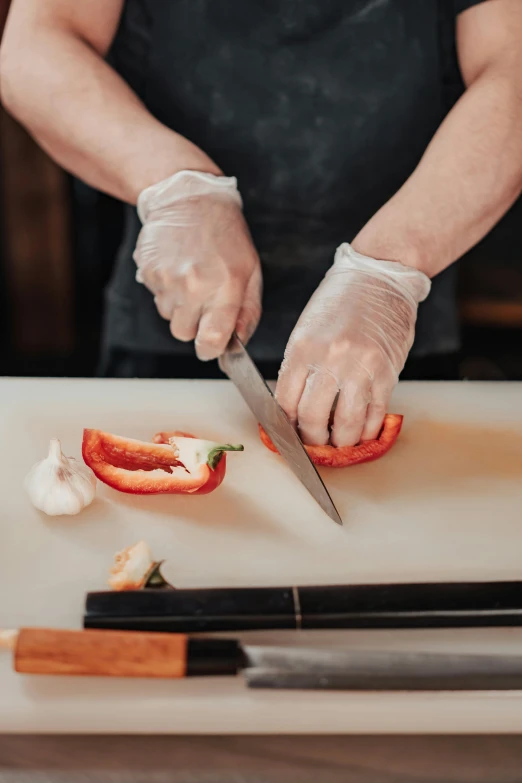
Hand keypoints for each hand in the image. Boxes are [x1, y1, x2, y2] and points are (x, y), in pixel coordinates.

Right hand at [134, 171, 261, 359]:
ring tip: (191, 277)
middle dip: (193, 324)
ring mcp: (167, 278)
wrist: (190, 199)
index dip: (210, 349)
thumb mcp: (251, 272)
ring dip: (179, 305)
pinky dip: (166, 289)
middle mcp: (194, 285)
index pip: (211, 341)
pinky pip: (156, 297)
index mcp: (225, 288)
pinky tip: (177, 268)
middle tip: (203, 299)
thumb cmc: (226, 237)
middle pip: (184, 333)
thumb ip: (248, 312)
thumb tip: (238, 343)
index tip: (212, 345)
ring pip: (168, 316)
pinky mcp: (148, 271)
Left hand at [276, 243, 430, 446]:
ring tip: (340, 442)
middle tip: (315, 443)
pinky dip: (369, 429)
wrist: (380, 276)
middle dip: (312, 439)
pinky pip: (375, 412)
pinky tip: (364, 432)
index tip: (290, 432)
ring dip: (341, 441)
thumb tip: (294, 406)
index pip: (285, 402)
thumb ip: (299, 366)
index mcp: (302, 348)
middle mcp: (329, 360)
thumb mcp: (306, 329)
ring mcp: (360, 368)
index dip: (286, 425)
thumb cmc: (340, 300)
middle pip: (313, 418)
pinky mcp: (387, 372)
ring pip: (346, 423)